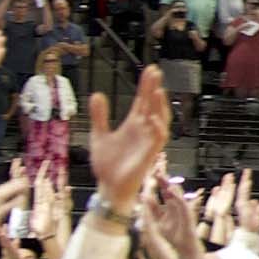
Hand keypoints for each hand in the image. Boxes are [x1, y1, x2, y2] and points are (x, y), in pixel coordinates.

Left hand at [88, 59, 174, 199]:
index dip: (146, 86)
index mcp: (133, 125)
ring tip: (157, 90)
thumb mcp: (98, 135)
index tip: (150, 70)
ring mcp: (148, 142)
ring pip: (160, 120)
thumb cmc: (107, 165)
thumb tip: (97, 94)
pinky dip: (158, 128)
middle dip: (154, 89)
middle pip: (152, 105)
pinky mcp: (149, 155)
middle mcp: (144, 131)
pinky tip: (153, 117)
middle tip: (155, 72)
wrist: (108, 188)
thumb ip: (99, 116)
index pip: (142, 101)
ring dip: (159, 106)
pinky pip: (158, 139)